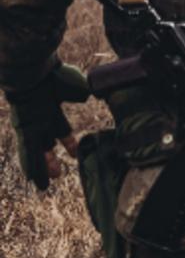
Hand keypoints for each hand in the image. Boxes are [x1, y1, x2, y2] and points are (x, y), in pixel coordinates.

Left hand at [5, 63, 88, 190]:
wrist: (32, 71)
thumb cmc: (54, 75)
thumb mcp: (73, 85)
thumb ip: (80, 93)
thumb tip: (87, 95)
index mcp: (52, 109)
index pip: (61, 130)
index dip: (68, 142)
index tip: (74, 152)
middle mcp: (40, 120)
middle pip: (46, 144)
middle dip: (51, 160)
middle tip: (58, 173)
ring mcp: (31, 126)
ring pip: (36, 152)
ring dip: (42, 168)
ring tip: (45, 186)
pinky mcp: (24, 130)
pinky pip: (27, 151)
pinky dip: (31, 165)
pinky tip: (34, 179)